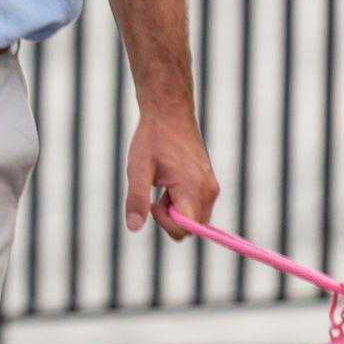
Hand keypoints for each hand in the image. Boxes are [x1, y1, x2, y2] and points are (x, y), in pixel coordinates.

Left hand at [126, 102, 218, 238]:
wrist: (169, 113)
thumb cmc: (152, 139)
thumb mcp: (138, 169)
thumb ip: (137, 199)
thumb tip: (133, 227)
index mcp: (194, 189)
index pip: (186, 229)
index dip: (165, 223)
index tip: (152, 202)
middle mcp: (209, 191)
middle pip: (191, 228)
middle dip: (170, 218)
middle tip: (156, 192)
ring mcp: (211, 187)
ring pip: (193, 218)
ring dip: (174, 210)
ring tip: (161, 183)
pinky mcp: (208, 183)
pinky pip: (195, 207)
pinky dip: (179, 202)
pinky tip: (168, 181)